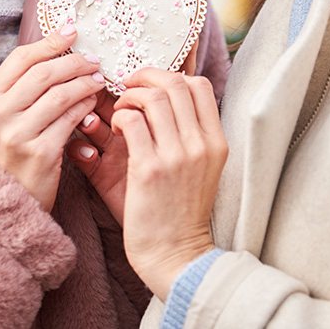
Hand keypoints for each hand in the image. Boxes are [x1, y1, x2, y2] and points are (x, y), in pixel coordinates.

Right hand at [0, 25, 104, 211]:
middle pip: (42, 73)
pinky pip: (69, 120)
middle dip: (73, 62)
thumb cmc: (10, 154)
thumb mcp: (2, 118)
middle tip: (93, 59)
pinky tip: (92, 104)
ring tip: (97, 79)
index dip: (48, 42)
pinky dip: (85, 108)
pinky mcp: (38, 153)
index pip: (20, 59)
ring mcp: (16, 135)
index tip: (71, 32)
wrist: (7, 200)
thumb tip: (55, 49)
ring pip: (59, 95)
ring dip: (83, 83)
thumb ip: (20, 88)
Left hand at [66, 43, 202, 223]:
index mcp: (215, 142)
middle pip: (175, 83)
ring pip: (152, 97)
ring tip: (120, 112)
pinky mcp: (150, 168)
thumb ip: (186, 134)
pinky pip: (130, 120)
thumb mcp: (198, 169)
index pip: (199, 86)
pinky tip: (114, 129)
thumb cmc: (179, 211)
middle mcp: (201, 144)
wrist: (175, 255)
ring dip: (128, 97)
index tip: (149, 83)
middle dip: (145, 77)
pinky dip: (117, 116)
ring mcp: (178, 155)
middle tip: (127, 87)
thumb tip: (160, 98)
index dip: (169, 75)